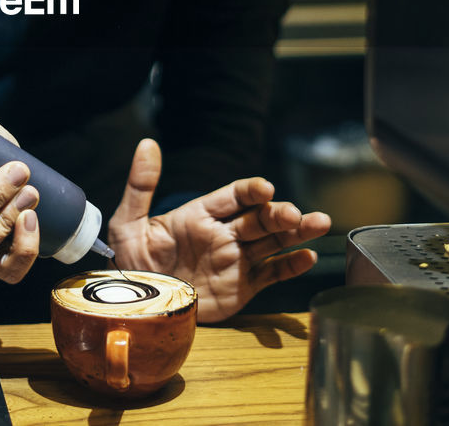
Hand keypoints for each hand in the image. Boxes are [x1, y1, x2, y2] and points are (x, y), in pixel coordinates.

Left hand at [106, 139, 330, 322]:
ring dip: (296, 232)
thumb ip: (141, 185)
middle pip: (259, 218)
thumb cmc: (130, 261)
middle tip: (294, 214)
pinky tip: (307, 258)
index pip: (233, 196)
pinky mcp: (242, 287)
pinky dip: (290, 267)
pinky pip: (271, 274)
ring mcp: (235, 260)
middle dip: (279, 213)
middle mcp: (223, 234)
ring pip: (273, 241)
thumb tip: (146, 144)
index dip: (251, 190)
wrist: (134, 303)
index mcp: (200, 215)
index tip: (265, 189)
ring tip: (320, 223)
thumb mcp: (129, 222)